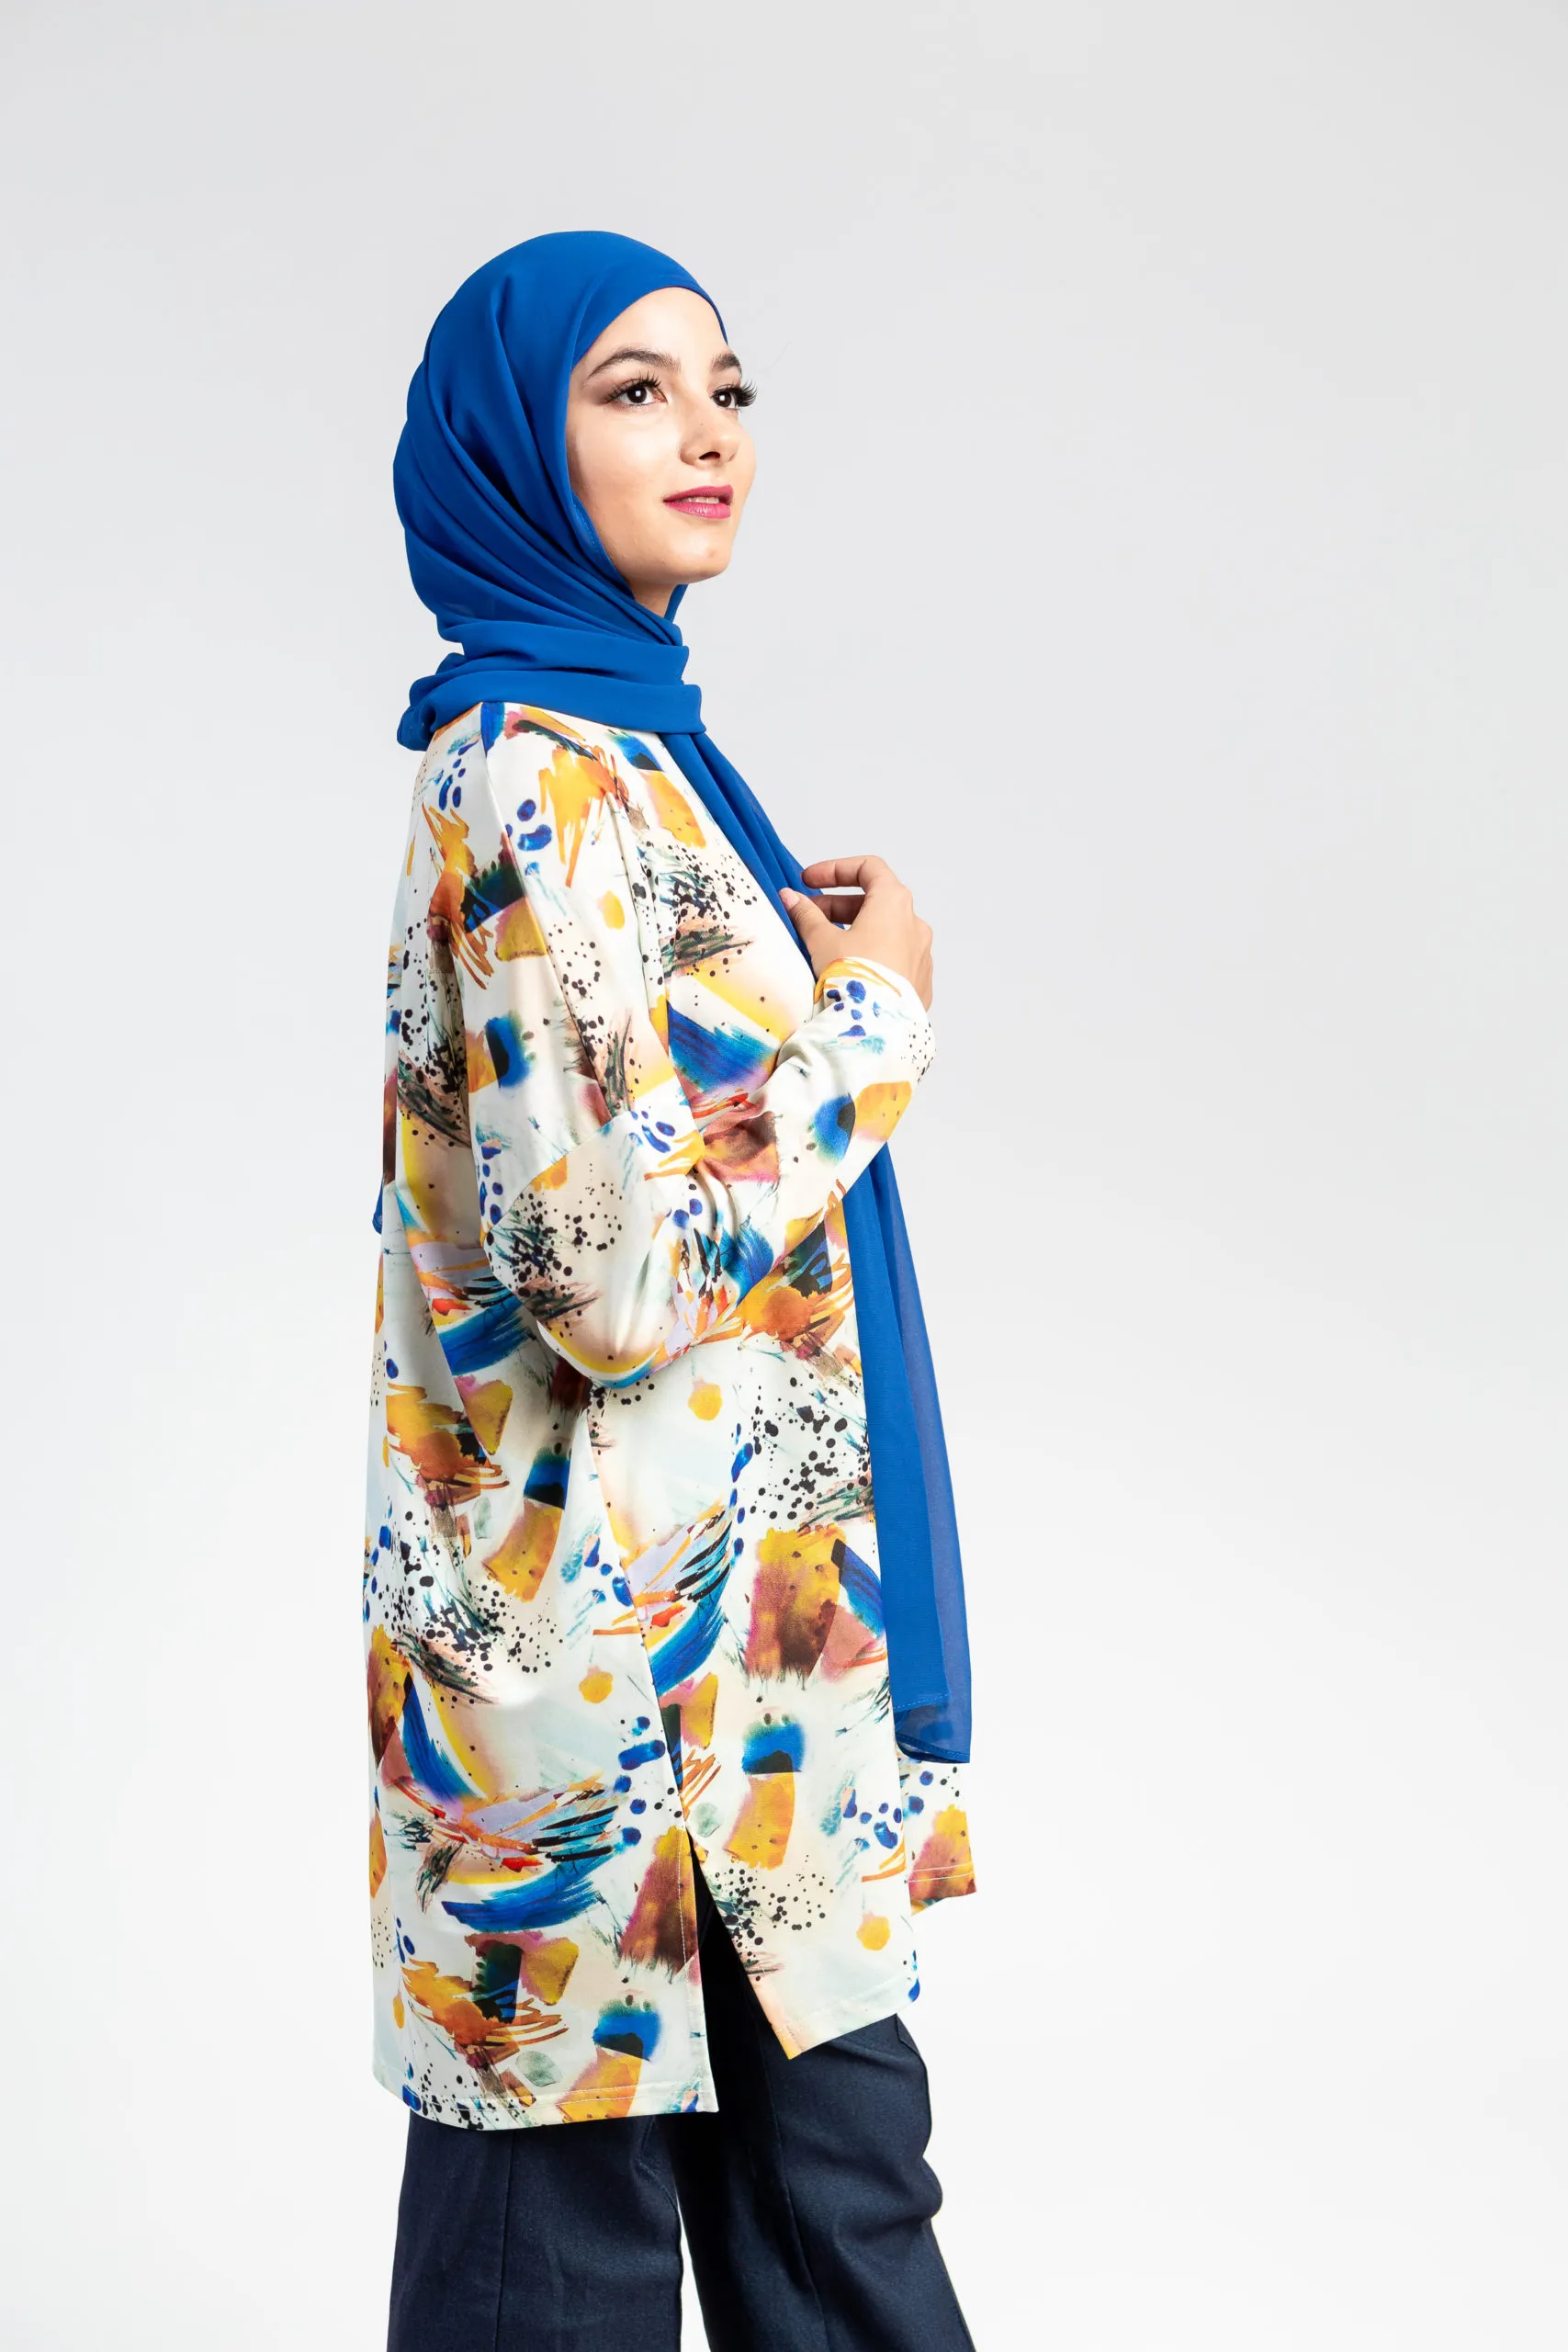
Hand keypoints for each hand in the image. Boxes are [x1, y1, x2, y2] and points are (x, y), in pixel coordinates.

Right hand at [780, 856, 933, 1009]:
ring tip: (824, 946)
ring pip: (885, 932)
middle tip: (807, 916)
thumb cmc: (853, 979)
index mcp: (894, 903)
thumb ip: (806, 915)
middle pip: (875, 901)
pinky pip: (893, 960)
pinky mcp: (919, 983)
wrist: (876, 1029)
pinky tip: (848, 972)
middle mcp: (915, 925)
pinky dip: (870, 955)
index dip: (834, 869)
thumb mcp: (821, 941)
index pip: (868, 868)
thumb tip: (791, 898)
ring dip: (854, 931)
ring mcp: (921, 955)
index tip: (808, 880)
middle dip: (837, 906)